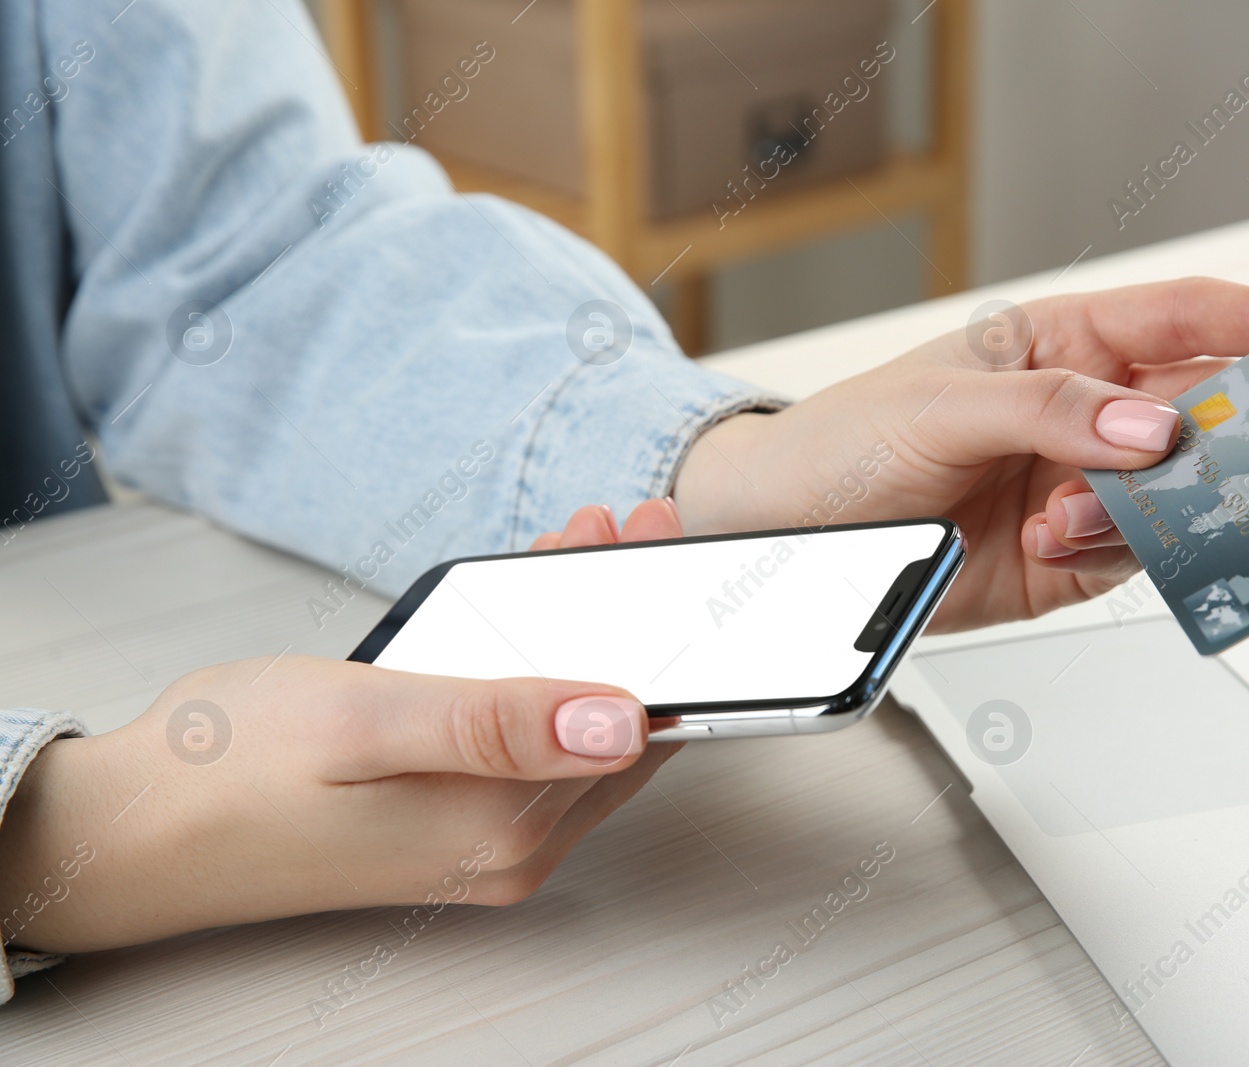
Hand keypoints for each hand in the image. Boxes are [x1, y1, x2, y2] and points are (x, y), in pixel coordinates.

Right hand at [0, 500, 683, 953]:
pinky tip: (517, 620)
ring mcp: (481, 846)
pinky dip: (537, 676)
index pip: (639, 725)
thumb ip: (498, 724)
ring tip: (572, 552)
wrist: (134, 831)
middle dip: (627, 619)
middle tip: (618, 530)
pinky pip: (525, 746)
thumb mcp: (367, 719)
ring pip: (573, 730)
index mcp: (505, 826)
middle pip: (615, 724)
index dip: (662, 631)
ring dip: (582, 639)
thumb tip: (624, 720)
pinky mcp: (449, 829)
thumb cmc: (230, 769)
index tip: (653, 543)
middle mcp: (510, 849)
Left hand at [673, 278, 1248, 631]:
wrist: (789, 536)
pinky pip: (1133, 555)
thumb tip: (1155, 427)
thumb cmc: (848, 442)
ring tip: (1069, 515)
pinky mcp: (1067, 560)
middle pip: (1203, 416)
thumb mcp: (942, 405)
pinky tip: (1051, 541)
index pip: (1185, 320)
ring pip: (1177, 496)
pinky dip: (1112, 553)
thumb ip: (1053, 411)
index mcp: (1062, 346)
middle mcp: (1086, 416)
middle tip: (1228, 463)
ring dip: (1150, 509)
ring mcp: (1083, 489)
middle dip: (1228, 439)